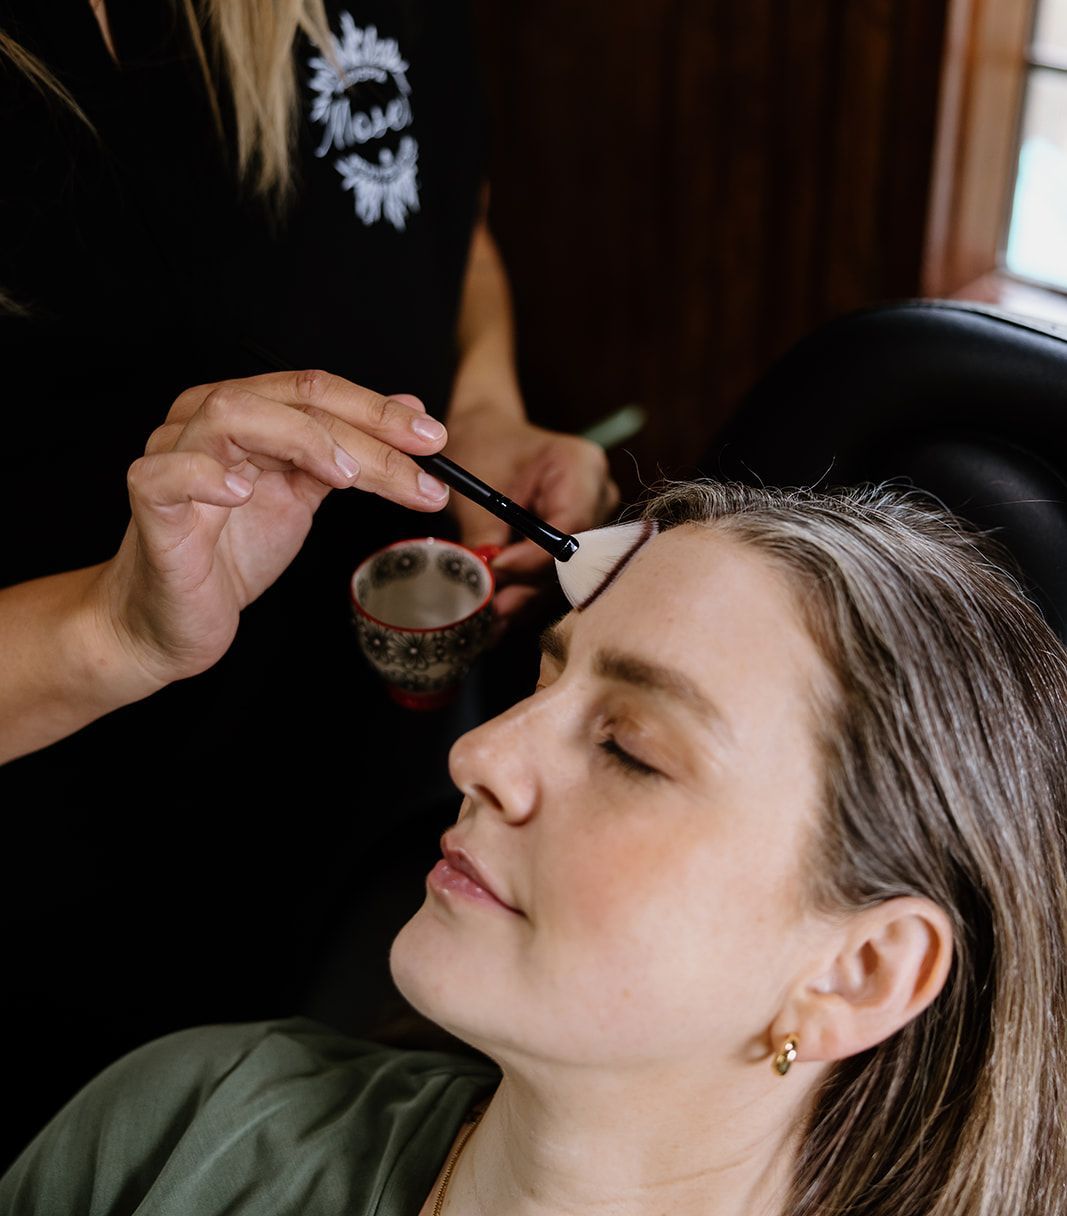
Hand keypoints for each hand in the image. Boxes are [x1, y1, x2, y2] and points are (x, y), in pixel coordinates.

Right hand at [95, 370, 450, 688]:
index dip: (379, 412)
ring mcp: (172, 458)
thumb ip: (348, 452)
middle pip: (289, 399)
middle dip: (363, 428)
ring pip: (231, 415)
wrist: (174, 620)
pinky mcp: (151, 506)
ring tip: (344, 474)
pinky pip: (166, 475)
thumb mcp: (302, 496)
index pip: (316, 391)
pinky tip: (242, 493)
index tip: (434, 442)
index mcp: (245, 414)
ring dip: (299, 438)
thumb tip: (410, 412)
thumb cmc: (231, 554)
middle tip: (419, 463)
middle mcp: (204, 422)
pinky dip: (205, 475)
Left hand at [443, 408, 618, 623]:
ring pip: (568, 572)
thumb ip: (484, 537)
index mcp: (580, 464)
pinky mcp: (583, 541)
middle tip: (492, 607)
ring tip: (492, 615)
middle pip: (574, 555)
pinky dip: (530, 590)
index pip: (571, 524)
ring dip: (529, 595)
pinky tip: (503, 609)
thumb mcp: (476, 490)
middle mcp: (600, 494)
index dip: (536, 556)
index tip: (497, 569)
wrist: (490, 437)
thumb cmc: (485, 449)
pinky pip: (560, 573)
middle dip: (530, 584)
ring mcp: (596, 519)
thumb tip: (484, 586)